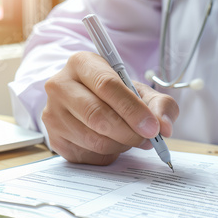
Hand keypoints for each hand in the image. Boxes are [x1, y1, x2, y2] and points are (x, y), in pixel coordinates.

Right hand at [42, 51, 178, 164]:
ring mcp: (53, 113)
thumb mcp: (142, 91)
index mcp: (82, 63)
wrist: (90, 104)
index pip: (107, 86)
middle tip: (148, 139)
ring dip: (120, 144)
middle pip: (98, 115)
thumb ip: (160, 104)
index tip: (152, 127)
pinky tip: (113, 143)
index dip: (132, 110)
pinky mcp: (54, 138)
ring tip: (130, 138)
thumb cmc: (117, 95)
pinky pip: (88, 154)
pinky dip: (108, 154)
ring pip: (93, 139)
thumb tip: (164, 127)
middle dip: (129, 132)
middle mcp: (60, 85)